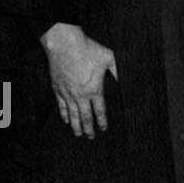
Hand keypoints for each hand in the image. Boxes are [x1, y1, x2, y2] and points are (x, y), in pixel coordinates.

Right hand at [41, 23, 115, 138]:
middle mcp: (80, 95)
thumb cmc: (88, 50)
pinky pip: (61, 106)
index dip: (102, 122)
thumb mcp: (109, 58)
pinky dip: (64, 115)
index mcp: (95, 89)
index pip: (100, 111)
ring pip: (72, 115)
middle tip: (91, 137)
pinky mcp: (57, 89)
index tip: (104, 128)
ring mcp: (68, 93)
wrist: (65, 45)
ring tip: (78, 134)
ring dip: (76, 126)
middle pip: (85, 117)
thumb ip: (118, 70)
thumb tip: (126, 78)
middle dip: (89, 129)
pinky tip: (66, 120)